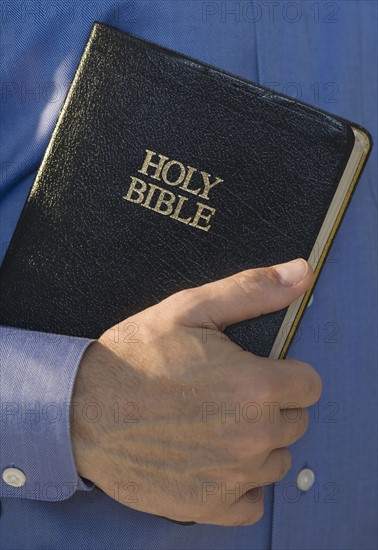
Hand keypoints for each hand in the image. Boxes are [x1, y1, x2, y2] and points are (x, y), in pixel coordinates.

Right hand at [71, 259, 320, 525]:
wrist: (82, 409)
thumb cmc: (136, 355)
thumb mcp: (191, 308)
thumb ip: (253, 290)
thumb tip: (302, 272)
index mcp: (256, 386)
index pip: (309, 384)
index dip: (284, 373)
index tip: (255, 370)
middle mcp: (253, 436)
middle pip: (295, 422)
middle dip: (270, 406)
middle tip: (226, 394)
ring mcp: (233, 477)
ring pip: (276, 460)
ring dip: (256, 444)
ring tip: (214, 425)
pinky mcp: (210, 506)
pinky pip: (253, 502)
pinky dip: (239, 484)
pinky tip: (210, 461)